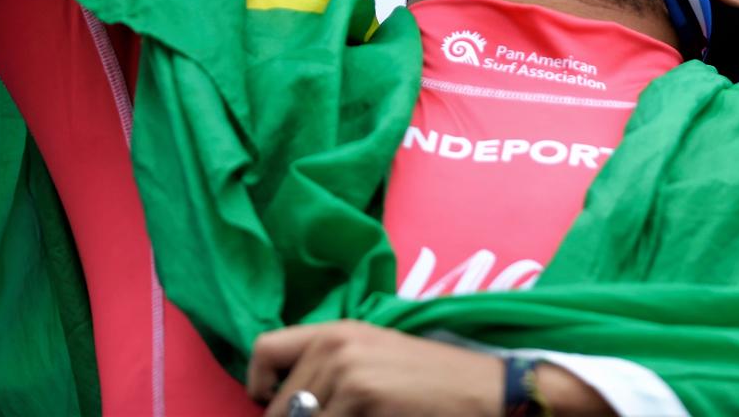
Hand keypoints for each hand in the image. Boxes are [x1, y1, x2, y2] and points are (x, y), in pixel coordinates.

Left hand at [248, 320, 502, 416]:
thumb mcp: (372, 356)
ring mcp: (348, 372)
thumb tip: (282, 403)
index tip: (274, 406)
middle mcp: (335, 345)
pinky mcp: (363, 397)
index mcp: (335, 331)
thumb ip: (328, 368)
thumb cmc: (427, 379)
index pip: (263, 350)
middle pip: (278, 404)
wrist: (480, 389)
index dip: (258, 386)